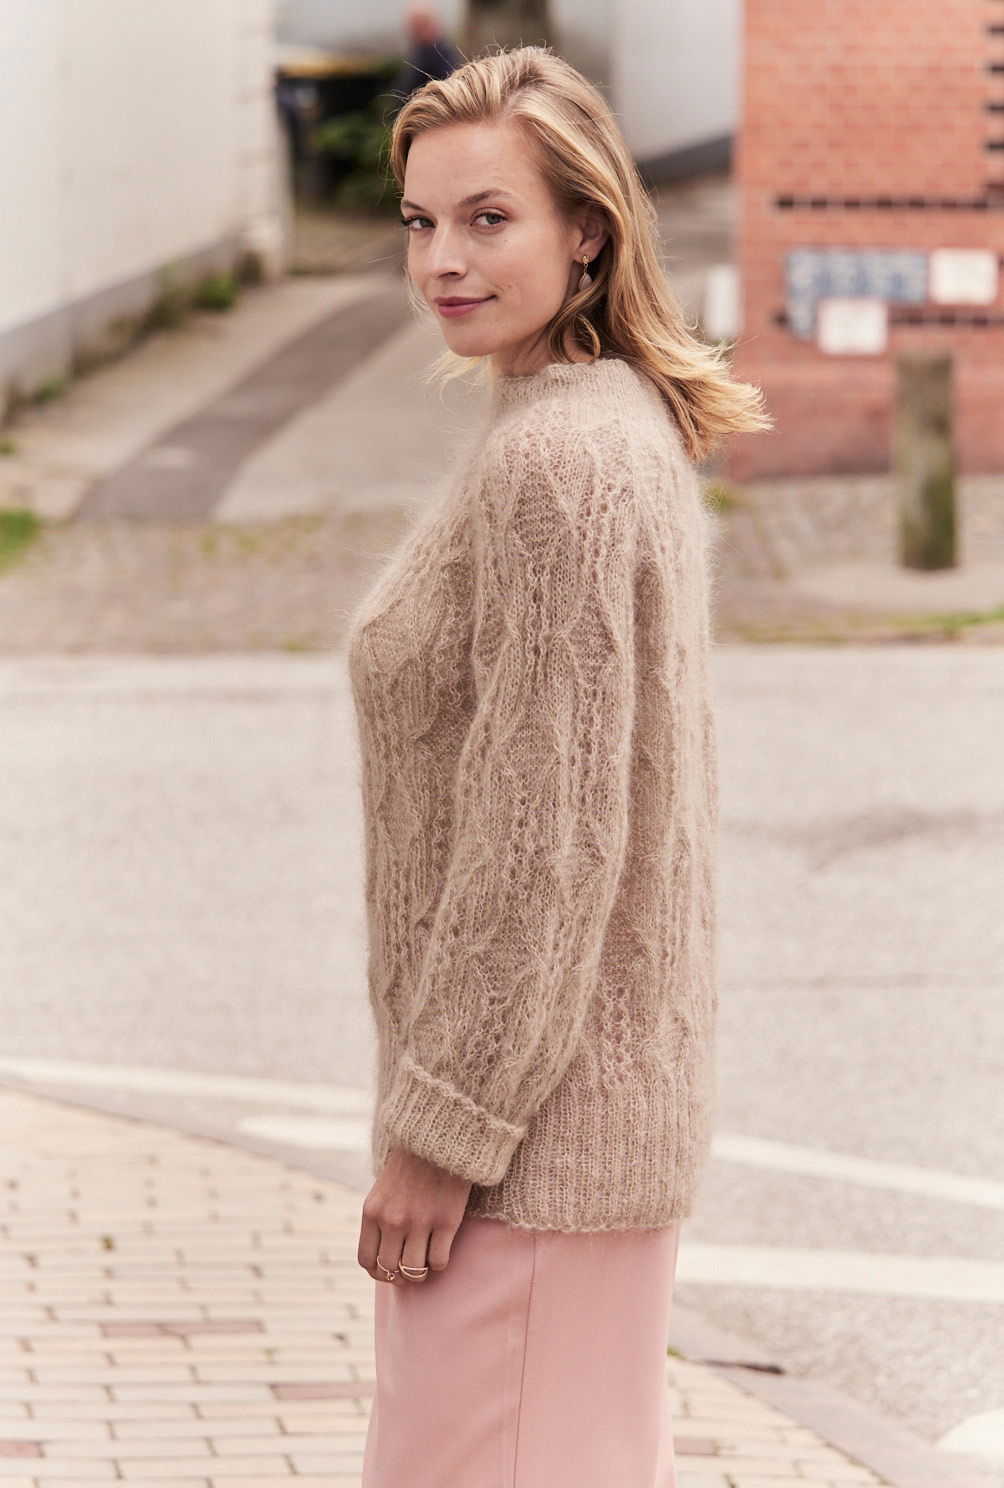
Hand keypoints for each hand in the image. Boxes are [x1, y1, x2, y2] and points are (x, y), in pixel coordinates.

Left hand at [358, 1145, 472, 1284]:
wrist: (439, 1141)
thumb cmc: (410, 1168)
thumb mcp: (382, 1191)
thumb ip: (378, 1220)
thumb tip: (381, 1258)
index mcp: (372, 1212)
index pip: (367, 1260)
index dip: (378, 1272)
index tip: (389, 1270)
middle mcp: (392, 1220)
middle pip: (390, 1270)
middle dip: (399, 1276)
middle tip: (410, 1270)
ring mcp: (419, 1222)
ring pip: (414, 1271)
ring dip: (420, 1273)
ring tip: (425, 1262)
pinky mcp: (446, 1221)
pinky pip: (438, 1262)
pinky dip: (439, 1263)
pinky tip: (441, 1249)